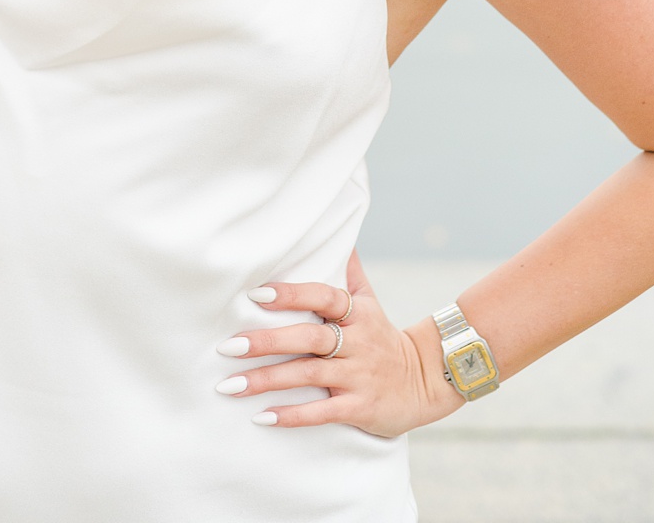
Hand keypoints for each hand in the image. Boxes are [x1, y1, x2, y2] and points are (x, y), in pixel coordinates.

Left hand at [216, 252, 465, 436]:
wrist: (426, 382)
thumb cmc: (385, 340)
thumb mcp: (372, 304)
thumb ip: (350, 274)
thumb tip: (340, 235)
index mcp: (359, 314)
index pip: (325, 297)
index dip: (293, 295)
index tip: (257, 295)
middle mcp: (358, 343)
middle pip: (311, 338)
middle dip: (268, 341)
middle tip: (228, 346)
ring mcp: (359, 376)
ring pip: (310, 375)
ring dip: (268, 380)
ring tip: (230, 385)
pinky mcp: (359, 407)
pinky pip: (322, 412)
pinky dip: (292, 415)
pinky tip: (262, 417)